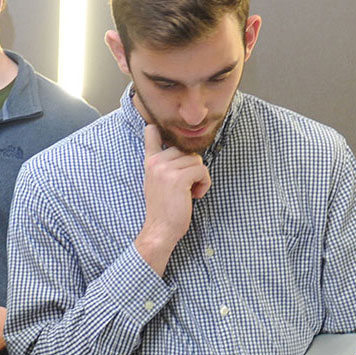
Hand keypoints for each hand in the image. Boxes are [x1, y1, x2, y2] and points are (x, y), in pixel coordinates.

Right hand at [134, 123, 211, 274]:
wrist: (160, 229)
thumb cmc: (164, 208)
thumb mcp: (158, 181)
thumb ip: (166, 165)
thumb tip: (187, 154)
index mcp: (150, 161)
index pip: (151, 133)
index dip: (158, 128)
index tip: (156, 125)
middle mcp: (156, 161)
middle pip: (187, 150)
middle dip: (193, 167)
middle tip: (188, 186)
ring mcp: (166, 168)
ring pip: (197, 160)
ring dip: (201, 177)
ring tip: (192, 192)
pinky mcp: (178, 178)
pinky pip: (202, 171)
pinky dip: (204, 184)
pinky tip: (195, 195)